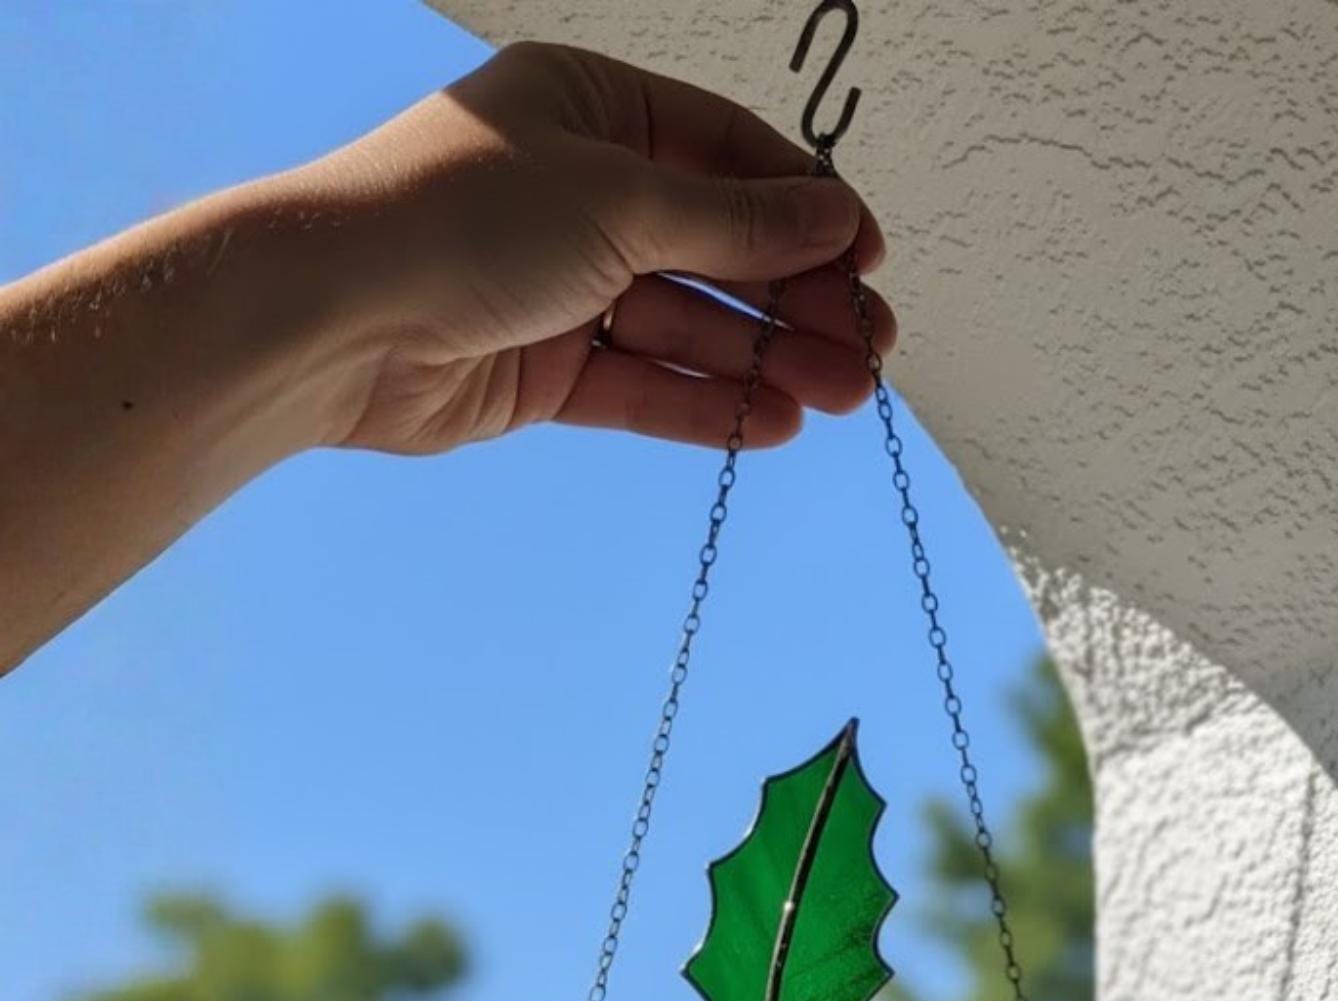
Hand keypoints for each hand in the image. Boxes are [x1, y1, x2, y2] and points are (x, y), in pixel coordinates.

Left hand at [293, 41, 895, 455]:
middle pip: (717, 250)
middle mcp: (578, 194)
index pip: (725, 155)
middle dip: (797, 299)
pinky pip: (647, 384)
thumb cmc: (460, 218)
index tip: (868, 257)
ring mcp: (563, 286)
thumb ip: (736, 223)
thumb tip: (833, 218)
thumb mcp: (621, 199)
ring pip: (690, 325)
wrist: (336, 319)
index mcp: (589, 111)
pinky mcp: (547, 370)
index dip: (803, 206)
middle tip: (871, 349)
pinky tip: (773, 422)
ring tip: (842, 397)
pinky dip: (709, 402)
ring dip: (769, 359)